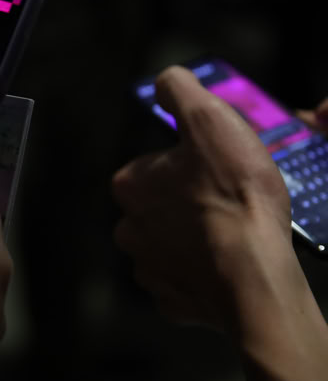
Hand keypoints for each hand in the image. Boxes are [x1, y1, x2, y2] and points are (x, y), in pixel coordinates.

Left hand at [112, 67, 327, 380]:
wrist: (254, 273)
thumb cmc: (233, 193)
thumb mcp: (209, 119)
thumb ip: (180, 90)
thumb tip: (164, 80)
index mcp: (129, 184)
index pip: (153, 165)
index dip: (188, 164)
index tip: (214, 171)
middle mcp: (127, 226)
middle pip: (160, 204)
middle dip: (187, 201)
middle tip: (224, 202)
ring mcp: (147, 267)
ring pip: (170, 241)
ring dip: (193, 236)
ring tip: (228, 232)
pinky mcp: (169, 300)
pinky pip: (184, 278)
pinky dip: (201, 271)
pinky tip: (224, 263)